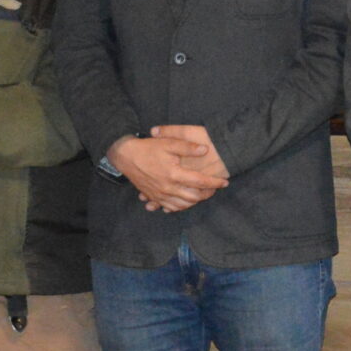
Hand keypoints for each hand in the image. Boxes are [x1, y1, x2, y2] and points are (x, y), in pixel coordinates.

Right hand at [109, 132, 227, 212]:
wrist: (125, 156)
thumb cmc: (148, 148)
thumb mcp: (169, 143)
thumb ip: (188, 147)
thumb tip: (205, 150)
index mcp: (174, 174)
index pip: (200, 182)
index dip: (214, 183)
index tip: (224, 182)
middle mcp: (168, 188)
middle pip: (194, 198)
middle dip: (207, 195)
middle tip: (214, 189)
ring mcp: (160, 195)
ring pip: (182, 205)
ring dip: (194, 202)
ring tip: (201, 194)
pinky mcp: (153, 197)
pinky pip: (169, 207)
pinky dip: (179, 207)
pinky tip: (183, 202)